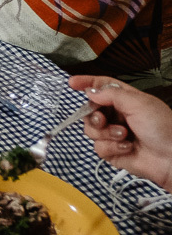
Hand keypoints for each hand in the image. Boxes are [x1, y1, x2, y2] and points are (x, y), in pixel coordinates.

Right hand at [69, 75, 171, 190]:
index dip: (87, 83)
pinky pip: (98, 147)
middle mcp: (118, 116)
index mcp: (126, 100)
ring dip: (106, 133)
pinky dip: (112, 147)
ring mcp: (114, 134)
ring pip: (91, 130)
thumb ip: (111, 95)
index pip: (102, 87)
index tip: (72, 83)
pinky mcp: (112, 151)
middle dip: (94, 115)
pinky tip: (127, 147)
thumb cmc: (162, 128)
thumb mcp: (139, 103)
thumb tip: (90, 92)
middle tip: (103, 119)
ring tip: (124, 135)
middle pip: (90, 110)